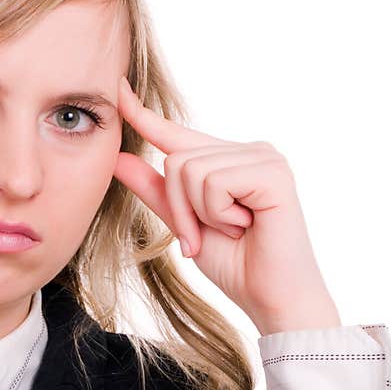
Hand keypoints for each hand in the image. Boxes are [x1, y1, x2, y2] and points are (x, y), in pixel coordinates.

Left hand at [112, 76, 340, 336]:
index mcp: (227, 159)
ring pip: (189, 169)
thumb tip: (117, 158)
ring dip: (198, 214)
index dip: (143, 115)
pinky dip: (217, 213)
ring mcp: (263, 157)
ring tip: (231, 232)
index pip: (176, 134)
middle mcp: (248, 150)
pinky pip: (213, 182)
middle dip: (179, 208)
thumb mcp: (183, 223)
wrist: (271, 300)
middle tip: (206, 236)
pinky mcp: (273, 173)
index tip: (117, 89)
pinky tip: (246, 227)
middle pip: (175, 159)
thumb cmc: (235, 264)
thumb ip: (155, 189)